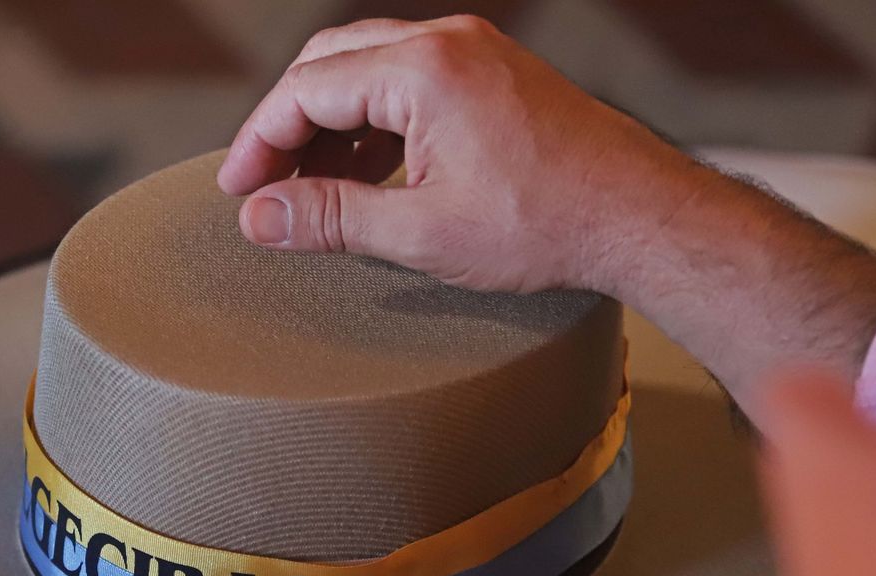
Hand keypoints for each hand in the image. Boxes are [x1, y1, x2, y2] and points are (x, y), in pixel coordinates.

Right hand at [222, 16, 875, 416]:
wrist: (640, 217)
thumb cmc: (545, 224)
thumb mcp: (420, 233)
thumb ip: (330, 218)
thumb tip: (258, 217)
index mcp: (424, 69)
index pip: (305, 90)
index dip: (258, 142)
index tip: (235, 191)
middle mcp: (448, 41)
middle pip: (329, 63)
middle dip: (287, 126)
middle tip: (262, 187)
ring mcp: (475, 51)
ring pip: (368, 68)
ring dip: (329, 124)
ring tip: (311, 191)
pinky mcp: (494, 73)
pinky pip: (409, 80)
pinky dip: (373, 122)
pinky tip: (367, 175)